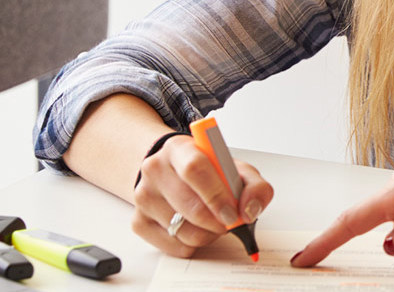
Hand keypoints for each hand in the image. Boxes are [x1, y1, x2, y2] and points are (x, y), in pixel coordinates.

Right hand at [130, 134, 273, 257]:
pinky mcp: (139, 222)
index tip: (233, 212)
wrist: (174, 174)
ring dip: (208, 234)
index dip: (217, 195)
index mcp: (179, 148)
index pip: (195, 168)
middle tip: (230, 222)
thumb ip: (255, 186)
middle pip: (189, 204)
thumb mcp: (237, 170)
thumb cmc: (209, 172)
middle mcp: (155, 169)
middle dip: (217, 222)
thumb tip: (250, 209)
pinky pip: (174, 246)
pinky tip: (197, 228)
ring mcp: (143, 196)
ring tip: (214, 222)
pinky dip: (193, 244)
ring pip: (182, 230)